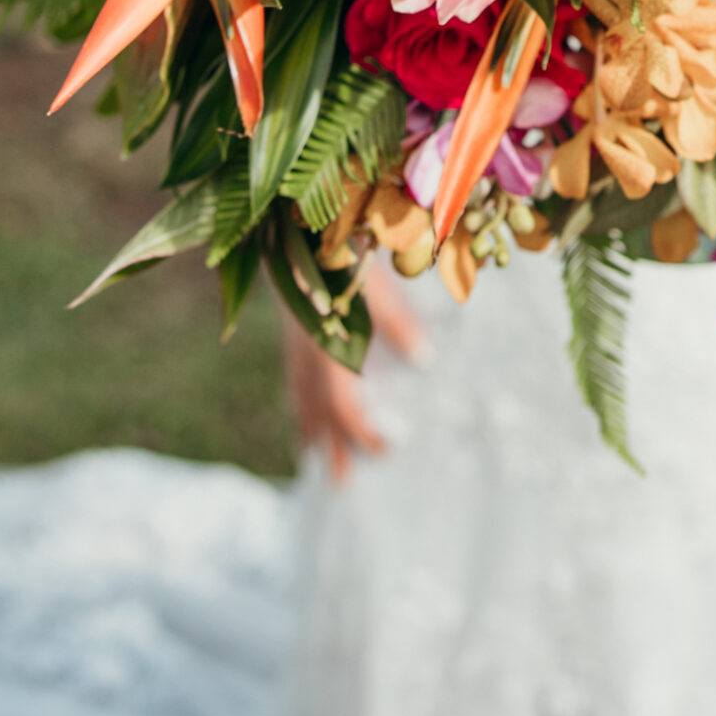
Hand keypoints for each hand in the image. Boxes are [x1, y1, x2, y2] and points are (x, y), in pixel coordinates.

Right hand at [281, 260, 427, 479]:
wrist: (294, 231)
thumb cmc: (340, 256)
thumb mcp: (377, 289)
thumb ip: (398, 325)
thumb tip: (424, 359)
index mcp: (327, 353)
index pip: (344, 409)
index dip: (363, 434)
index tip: (388, 448)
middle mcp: (308, 356)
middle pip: (319, 413)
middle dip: (331, 447)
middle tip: (341, 485)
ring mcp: (295, 344)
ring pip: (301, 397)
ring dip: (310, 427)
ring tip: (312, 453)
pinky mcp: (292, 331)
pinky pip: (293, 377)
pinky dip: (298, 399)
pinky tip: (300, 404)